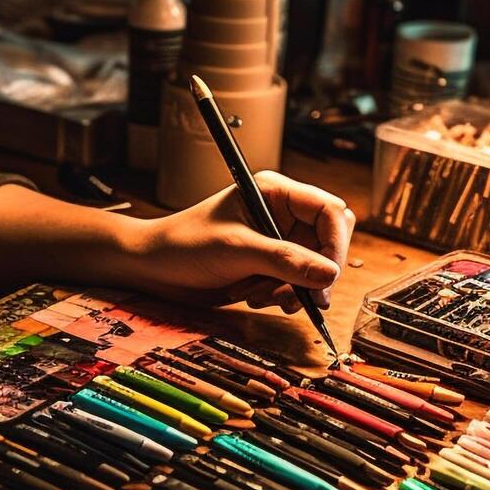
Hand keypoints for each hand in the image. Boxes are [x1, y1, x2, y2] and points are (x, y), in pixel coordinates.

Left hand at [128, 171, 354, 311]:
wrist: (154, 268)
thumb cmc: (185, 244)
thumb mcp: (236, 250)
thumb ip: (284, 260)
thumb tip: (329, 275)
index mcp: (276, 192)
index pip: (329, 212)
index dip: (335, 245)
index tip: (327, 278)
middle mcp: (282, 213)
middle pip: (329, 240)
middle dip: (316, 272)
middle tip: (302, 297)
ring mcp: (277, 240)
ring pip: (314, 268)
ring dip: (294, 289)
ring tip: (258, 295)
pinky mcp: (270, 265)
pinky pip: (296, 283)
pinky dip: (283, 296)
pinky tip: (253, 297)